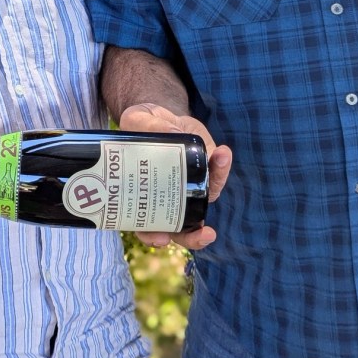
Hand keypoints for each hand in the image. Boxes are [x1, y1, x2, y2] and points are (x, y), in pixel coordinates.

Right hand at [118, 102, 231, 250]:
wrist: (159, 118)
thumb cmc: (140, 127)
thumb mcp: (135, 120)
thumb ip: (148, 126)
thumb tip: (173, 134)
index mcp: (142, 196)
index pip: (144, 226)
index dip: (151, 237)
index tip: (161, 239)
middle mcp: (167, 199)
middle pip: (179, 229)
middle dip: (194, 236)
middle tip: (206, 234)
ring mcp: (188, 187)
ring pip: (203, 203)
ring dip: (215, 187)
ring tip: (219, 165)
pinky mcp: (203, 171)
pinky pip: (214, 175)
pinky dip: (220, 166)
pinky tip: (222, 152)